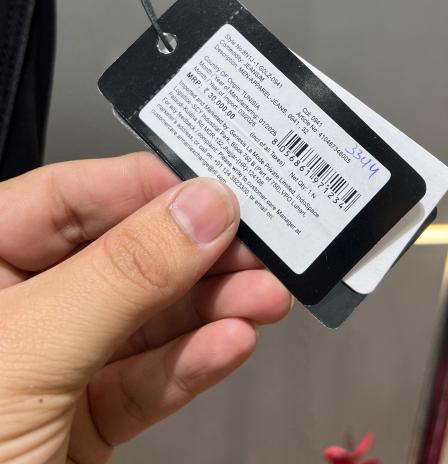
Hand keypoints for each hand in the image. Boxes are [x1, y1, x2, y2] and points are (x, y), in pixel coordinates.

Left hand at [0, 153, 291, 462]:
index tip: (209, 186)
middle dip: (192, 252)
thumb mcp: (29, 348)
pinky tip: (231, 344)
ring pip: (143, 320)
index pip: (65, 197)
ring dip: (210, 308)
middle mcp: (13, 310)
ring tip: (262, 295)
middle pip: (118, 256)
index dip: (142, 185)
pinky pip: (145, 382)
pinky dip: (193, 364)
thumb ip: (122, 273)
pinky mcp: (80, 423)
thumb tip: (200, 209)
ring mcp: (50, 369)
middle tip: (253, 244)